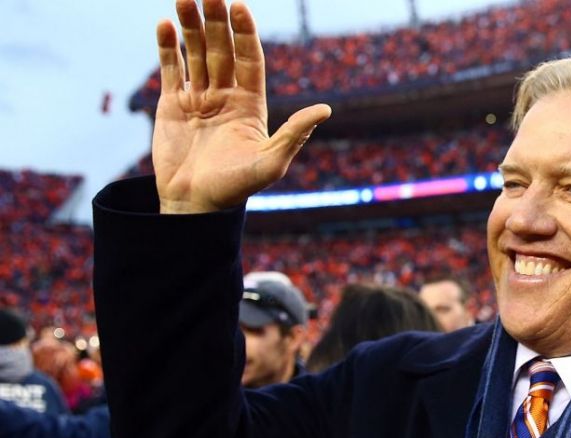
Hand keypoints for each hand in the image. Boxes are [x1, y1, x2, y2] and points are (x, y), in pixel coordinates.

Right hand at [153, 0, 330, 213]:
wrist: (195, 205)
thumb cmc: (235, 188)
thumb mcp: (270, 163)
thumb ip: (295, 134)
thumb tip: (326, 109)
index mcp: (251, 104)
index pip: (249, 59)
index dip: (244, 33)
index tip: (239, 6)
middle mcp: (226, 95)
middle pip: (221, 49)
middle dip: (216, 21)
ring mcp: (199, 97)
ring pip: (195, 53)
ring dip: (190, 26)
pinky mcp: (172, 105)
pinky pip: (171, 69)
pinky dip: (167, 47)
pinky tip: (164, 25)